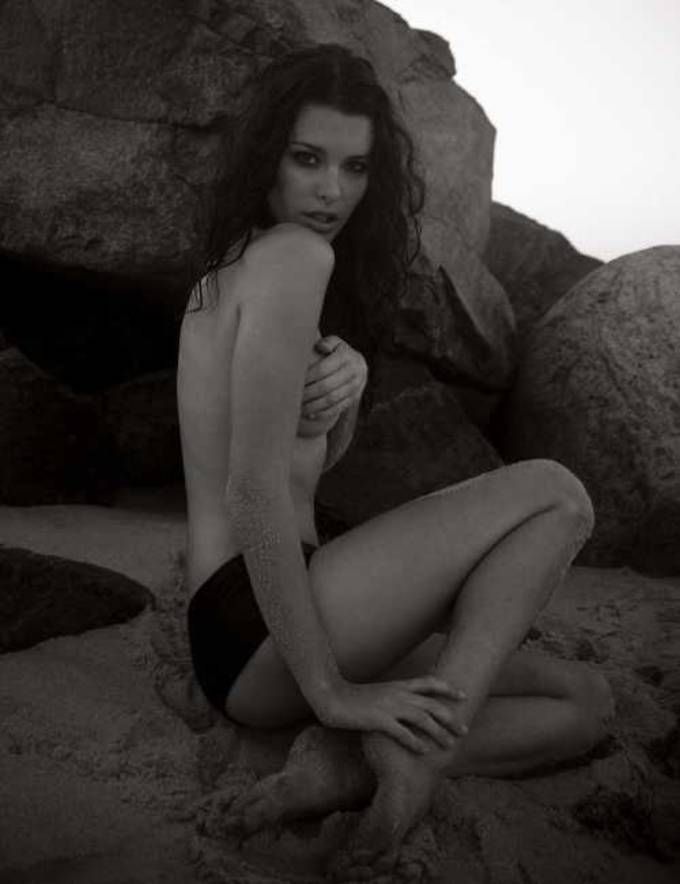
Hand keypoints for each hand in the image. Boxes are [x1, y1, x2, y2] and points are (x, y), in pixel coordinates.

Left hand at [301, 335, 367, 424]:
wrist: (358, 367)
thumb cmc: (338, 353)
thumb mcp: (335, 343)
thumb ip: (328, 342)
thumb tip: (321, 346)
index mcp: (347, 357)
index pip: (323, 369)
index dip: (307, 376)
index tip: (295, 381)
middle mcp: (354, 372)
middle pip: (326, 386)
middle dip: (308, 392)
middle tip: (293, 395)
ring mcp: (355, 388)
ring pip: (331, 400)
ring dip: (313, 405)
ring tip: (298, 407)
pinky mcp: (353, 400)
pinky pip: (336, 409)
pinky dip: (322, 413)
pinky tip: (309, 414)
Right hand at [313, 676, 467, 754]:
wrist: (332, 696)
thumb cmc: (355, 697)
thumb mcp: (381, 692)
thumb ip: (396, 696)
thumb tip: (410, 704)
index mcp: (399, 685)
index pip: (430, 683)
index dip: (448, 688)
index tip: (463, 696)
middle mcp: (398, 694)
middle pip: (432, 705)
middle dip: (451, 718)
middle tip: (464, 730)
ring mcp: (389, 707)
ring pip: (422, 719)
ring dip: (438, 733)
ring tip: (449, 745)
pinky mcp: (379, 720)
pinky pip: (402, 733)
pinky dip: (416, 742)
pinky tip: (424, 752)